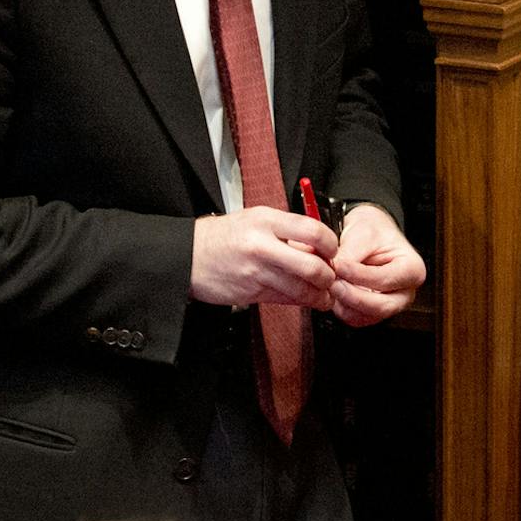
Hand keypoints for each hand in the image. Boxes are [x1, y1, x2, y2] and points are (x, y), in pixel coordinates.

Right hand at [191, 207, 339, 310]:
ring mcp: (256, 271)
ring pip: (301, 289)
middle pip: (312, 266)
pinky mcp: (250, 292)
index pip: (313, 231)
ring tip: (324, 295)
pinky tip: (306, 300)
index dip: (331, 244)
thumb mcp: (255, 219)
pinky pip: (285, 299)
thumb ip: (286, 230)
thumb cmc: (223, 236)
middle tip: (332, 277)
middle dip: (329, 276)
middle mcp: (262, 245)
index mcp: (266, 220)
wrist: (186, 255)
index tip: (333, 251)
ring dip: (319, 295)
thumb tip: (318, 245)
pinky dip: (300, 301)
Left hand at [328, 203, 424, 326]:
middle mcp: (404, 292)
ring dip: (344, 304)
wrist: (368, 235)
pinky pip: (356, 319)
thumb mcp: (364, 234)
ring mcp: (389, 304)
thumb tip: (334, 271)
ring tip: (330, 284)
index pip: (384, 280)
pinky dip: (341, 308)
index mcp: (412, 269)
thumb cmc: (373, 231)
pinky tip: (333, 292)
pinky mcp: (372, 312)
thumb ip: (350, 255)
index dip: (358, 275)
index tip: (339, 266)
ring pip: (366, 316)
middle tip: (332, 282)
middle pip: (380, 306)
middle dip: (352, 296)